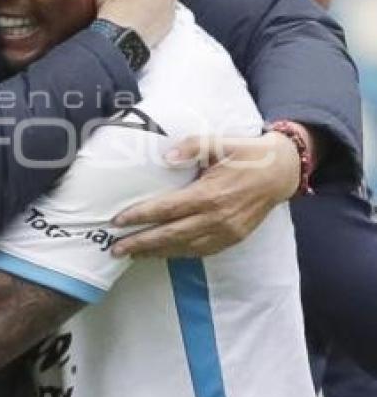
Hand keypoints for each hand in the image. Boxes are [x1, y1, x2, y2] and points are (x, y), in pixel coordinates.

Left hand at [111, 131, 300, 258]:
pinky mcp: (233, 239)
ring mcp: (226, 232)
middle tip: (115, 249)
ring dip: (157, 252)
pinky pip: (201, 251)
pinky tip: (163, 253)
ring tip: (133, 254)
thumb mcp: (220, 142)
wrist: (282, 172)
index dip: (141, 216)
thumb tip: (166, 157)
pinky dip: (179, 254)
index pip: (167, 209)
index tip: (118, 221)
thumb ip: (192, 146)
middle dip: (141, 243)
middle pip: (171, 235)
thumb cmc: (247, 155)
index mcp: (210, 194)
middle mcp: (217, 218)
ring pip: (185, 248)